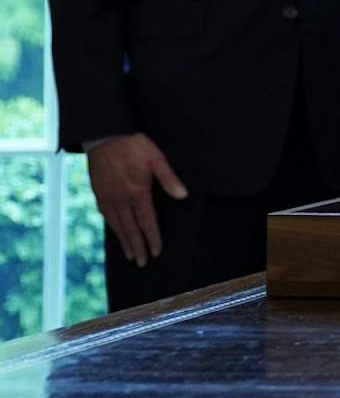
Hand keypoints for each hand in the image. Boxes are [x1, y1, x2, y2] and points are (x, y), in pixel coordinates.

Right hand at [86, 133, 186, 267]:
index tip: (156, 252)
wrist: (105, 135)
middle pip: (130, 228)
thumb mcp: (156, 158)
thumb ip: (169, 178)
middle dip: (138, 247)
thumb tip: (182, 196)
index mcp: (137, 192)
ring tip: (130, 255)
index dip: (152, 238)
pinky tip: (115, 231)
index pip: (146, 221)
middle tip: (143, 263)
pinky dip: (111, 226)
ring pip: (116, 224)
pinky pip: (105, 214)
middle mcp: (121, 198)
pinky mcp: (98, 192)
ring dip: (124, 241)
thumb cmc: (134, 144)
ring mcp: (108, 196)